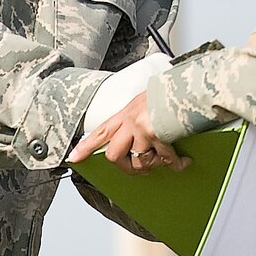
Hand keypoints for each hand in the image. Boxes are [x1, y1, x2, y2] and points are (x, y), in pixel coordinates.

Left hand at [68, 92, 187, 173]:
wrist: (182, 88)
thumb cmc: (167, 94)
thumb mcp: (143, 103)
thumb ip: (135, 119)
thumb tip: (137, 137)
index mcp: (125, 114)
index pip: (100, 132)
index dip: (86, 147)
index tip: (74, 158)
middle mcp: (129, 122)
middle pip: (114, 155)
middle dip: (125, 166)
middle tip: (139, 167)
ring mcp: (141, 130)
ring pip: (138, 161)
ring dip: (153, 164)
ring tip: (164, 160)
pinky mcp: (156, 136)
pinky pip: (164, 159)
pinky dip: (174, 164)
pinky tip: (182, 163)